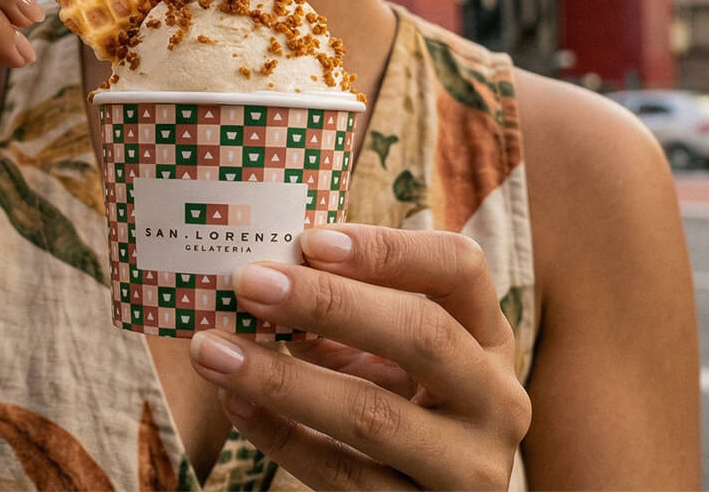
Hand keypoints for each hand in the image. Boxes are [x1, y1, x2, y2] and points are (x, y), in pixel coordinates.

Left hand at [186, 225, 530, 489]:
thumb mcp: (398, 358)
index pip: (459, 268)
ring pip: (372, 415)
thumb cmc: (405, 408)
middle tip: (248, 284)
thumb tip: (264, 274)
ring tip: (212, 349)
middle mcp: (495, 399)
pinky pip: (342, 476)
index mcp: (490, 338)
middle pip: (421, 335)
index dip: (388, 249)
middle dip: (329, 304)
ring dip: (281, 378)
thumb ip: (353, 315)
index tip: (310, 240)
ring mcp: (468, 466)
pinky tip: (234, 403)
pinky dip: (280, 437)